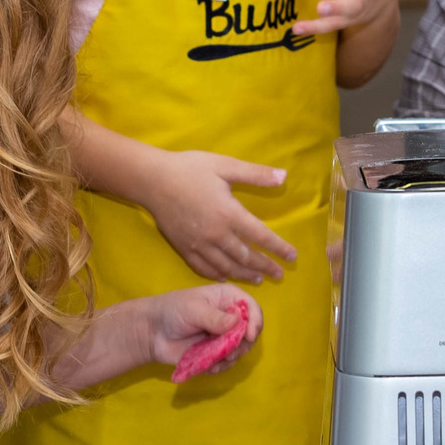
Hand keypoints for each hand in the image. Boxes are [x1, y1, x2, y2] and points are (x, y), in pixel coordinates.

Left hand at [140, 285, 261, 372]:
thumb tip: (237, 322)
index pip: (252, 308)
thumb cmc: (172, 311)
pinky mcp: (217, 352)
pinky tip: (208, 366)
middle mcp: (231, 317)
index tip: (248, 336)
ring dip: (231, 357)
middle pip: (251, 331)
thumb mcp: (193, 309)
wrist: (152, 333)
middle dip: (242, 344)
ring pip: (241, 349)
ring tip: (214, 359)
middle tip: (228, 352)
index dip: (255, 322)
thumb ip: (215, 317)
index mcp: (228, 298)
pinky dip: (220, 366)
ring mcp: (224, 336)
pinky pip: (227, 363)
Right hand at [141, 149, 296, 281]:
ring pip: (226, 266)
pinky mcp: (183, 248)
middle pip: (246, 257)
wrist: (151, 179)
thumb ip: (255, 174)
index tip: (292, 257)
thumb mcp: (225, 165)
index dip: (278, 248)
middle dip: (265, 266)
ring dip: (245, 274)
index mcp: (229, 213)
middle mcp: (216, 234)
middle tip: (279, 274)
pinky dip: (217, 275)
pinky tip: (226, 278)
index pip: (261, 236)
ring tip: (258, 279)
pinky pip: (203, 268)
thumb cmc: (189, 169)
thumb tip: (284, 176)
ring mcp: (198, 244)